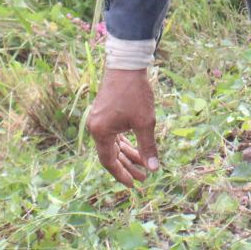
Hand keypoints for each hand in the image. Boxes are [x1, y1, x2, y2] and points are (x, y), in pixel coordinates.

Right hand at [85, 68, 159, 186]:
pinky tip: (137, 149)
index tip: (134, 184)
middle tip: (143, 178)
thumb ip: (148, 147)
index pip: (109, 161)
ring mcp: (100, 119)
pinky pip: (114, 134)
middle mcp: (96, 127)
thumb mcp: (145, 122)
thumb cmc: (135, 93)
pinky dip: (126, 142)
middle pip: (111, 154)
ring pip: (114, 144)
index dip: (122, 174)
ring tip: (144, 166)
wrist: (126, 65)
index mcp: (101, 132)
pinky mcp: (105, 112)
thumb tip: (154, 169)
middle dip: (128, 166)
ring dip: (129, 155)